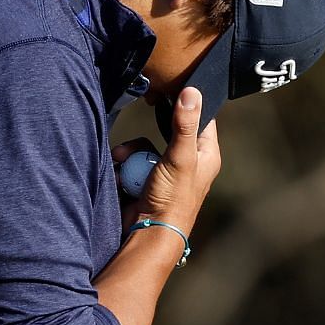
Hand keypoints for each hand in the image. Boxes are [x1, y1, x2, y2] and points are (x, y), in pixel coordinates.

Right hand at [129, 86, 220, 233]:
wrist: (149, 233)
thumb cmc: (172, 199)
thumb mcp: (179, 156)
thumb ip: (184, 124)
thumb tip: (191, 91)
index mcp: (205, 154)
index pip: (201, 119)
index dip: (188, 105)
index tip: (170, 92)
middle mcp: (187, 162)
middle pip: (165, 132)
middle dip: (146, 135)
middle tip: (137, 134)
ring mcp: (165, 173)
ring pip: (144, 149)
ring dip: (130, 154)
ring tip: (120, 160)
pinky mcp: (145, 182)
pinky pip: (133, 165)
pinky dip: (124, 169)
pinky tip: (119, 175)